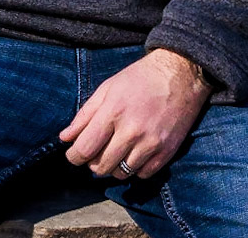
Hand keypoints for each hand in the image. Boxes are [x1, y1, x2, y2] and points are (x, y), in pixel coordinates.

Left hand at [59, 48, 212, 179]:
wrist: (182, 72)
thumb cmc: (141, 78)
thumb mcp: (108, 87)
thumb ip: (84, 114)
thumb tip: (64, 138)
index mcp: (113, 112)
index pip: (84, 150)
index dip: (74, 157)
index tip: (75, 154)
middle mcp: (132, 130)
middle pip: (100, 166)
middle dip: (93, 162)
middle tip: (98, 150)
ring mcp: (151, 143)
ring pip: (120, 173)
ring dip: (114, 166)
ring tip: (117, 151)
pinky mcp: (167, 150)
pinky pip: (142, 174)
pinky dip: (135, 168)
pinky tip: (136, 153)